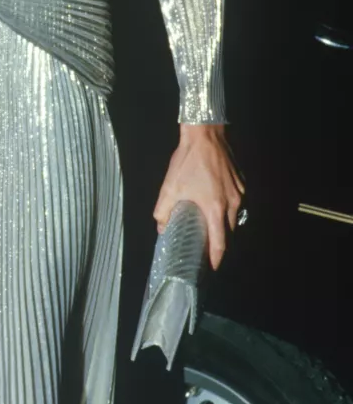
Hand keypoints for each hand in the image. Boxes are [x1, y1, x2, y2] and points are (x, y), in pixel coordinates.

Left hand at [153, 123, 245, 270]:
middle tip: (208, 250)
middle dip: (220, 244)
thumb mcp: (170, 187)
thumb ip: (163, 211)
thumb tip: (161, 228)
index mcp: (215, 208)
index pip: (221, 242)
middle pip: (229, 232)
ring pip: (234, 218)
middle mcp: (232, 204)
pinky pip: (237, 203)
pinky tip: (216, 207)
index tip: (212, 268)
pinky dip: (228, 210)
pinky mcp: (242, 183)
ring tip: (211, 230)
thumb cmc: (187, 161)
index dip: (217, 258)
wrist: (205, 135)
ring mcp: (239, 193)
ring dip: (224, 226)